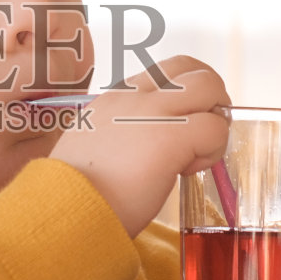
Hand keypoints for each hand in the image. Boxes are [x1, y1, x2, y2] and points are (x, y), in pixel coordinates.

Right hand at [49, 55, 229, 235]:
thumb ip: (117, 132)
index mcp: (115, 97)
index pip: (166, 72)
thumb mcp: (90, 144)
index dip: (185, 96)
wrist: (65, 211)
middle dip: (211, 98)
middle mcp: (134, 96)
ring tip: (197, 152)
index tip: (179, 128)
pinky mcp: (172, 136)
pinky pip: (215, 128)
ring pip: (209, 85)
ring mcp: (153, 111)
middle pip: (193, 68)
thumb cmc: (76, 192)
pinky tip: (187, 171)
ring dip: (215, 119)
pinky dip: (213, 150)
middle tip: (201, 135)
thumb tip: (141, 144)